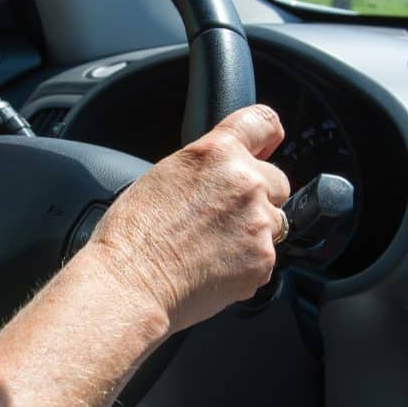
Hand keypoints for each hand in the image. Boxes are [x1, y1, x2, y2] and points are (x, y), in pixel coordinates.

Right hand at [85, 105, 290, 333]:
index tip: (266, 147)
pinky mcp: (264, 260)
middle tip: (222, 216)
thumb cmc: (132, 234)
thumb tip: (219, 176)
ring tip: (210, 247)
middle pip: (276, 180)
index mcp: (217, 153)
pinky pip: (265, 257)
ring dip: (251, 232)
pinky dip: (246, 264)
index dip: (266, 138)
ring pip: (273, 222)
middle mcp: (245, 182)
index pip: (263, 123)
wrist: (131, 283)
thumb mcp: (164, 175)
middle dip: (258, 196)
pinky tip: (212, 267)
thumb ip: (205, 169)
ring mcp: (259, 222)